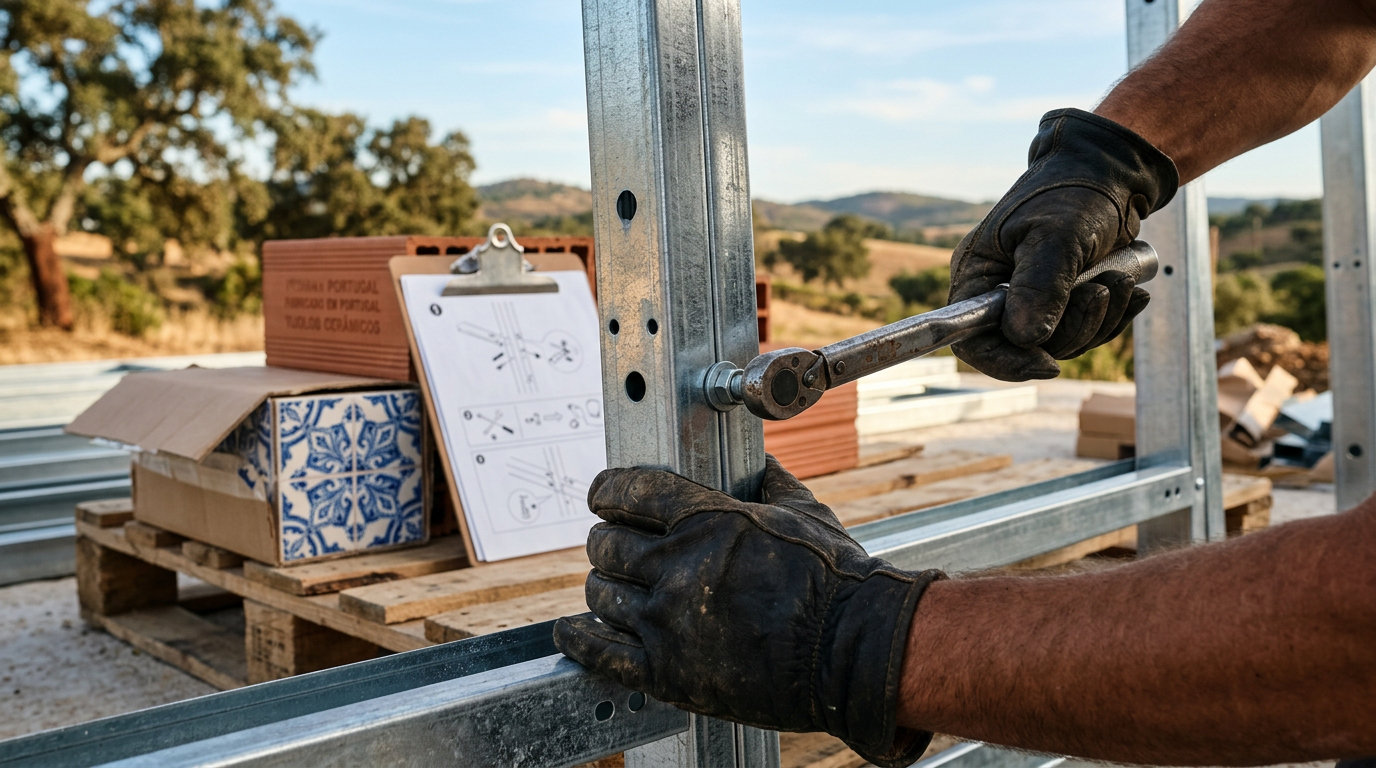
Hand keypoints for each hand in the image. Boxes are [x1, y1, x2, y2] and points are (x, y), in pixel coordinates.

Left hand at [553, 456, 943, 767]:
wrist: (854, 652)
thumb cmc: (838, 581)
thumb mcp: (806, 513)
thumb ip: (771, 484)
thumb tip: (761, 463)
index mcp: (709, 521)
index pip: (629, 492)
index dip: (607, 491)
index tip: (602, 497)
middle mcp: (680, 567)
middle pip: (605, 545)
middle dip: (606, 542)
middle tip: (614, 547)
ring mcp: (669, 622)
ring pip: (601, 594)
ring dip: (603, 587)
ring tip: (613, 588)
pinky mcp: (668, 672)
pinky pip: (600, 653)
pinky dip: (580, 638)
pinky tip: (574, 631)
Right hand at [948, 108, 1176, 380]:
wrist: (1112, 172)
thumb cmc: (1074, 191)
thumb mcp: (1056, 234)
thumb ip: (1039, 286)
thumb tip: (1025, 338)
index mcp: (978, 274)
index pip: (971, 340)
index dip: (1005, 361)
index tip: (1048, 363)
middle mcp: (998, 292)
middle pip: (1024, 347)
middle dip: (1071, 329)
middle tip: (1102, 290)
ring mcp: (1032, 299)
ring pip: (1061, 343)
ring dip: (1100, 318)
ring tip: (1121, 278)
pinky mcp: (1064, 301)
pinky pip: (1085, 331)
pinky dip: (1113, 315)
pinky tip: (1131, 288)